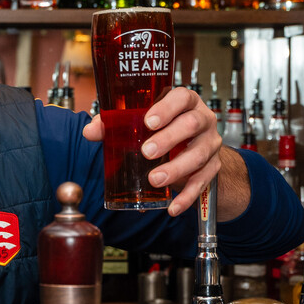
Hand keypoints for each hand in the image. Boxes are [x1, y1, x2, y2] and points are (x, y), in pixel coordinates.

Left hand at [83, 86, 222, 215]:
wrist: (194, 147)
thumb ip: (116, 123)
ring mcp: (210, 143)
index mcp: (185, 102)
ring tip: (154, 179)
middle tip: (146, 152)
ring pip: (198, 154)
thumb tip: (90, 131)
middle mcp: (202, 119)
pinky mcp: (213, 167)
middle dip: (169, 139)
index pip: (181, 97)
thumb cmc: (165, 128)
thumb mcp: (142, 122)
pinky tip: (172, 207)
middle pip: (192, 124)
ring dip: (176, 169)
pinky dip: (187, 196)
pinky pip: (202, 182)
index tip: (148, 122)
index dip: (167, 108)